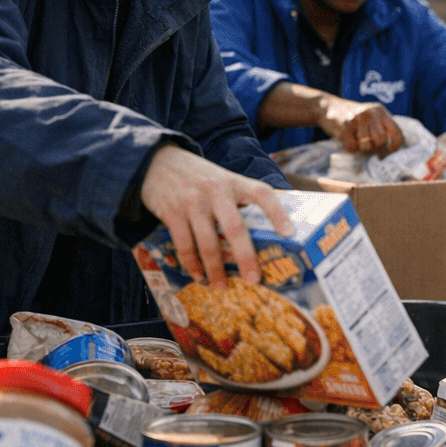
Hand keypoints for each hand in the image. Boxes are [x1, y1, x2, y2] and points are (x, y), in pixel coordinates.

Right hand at [139, 145, 291, 285]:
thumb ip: (238, 199)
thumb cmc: (198, 177)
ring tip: (222, 285)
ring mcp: (193, 201)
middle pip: (235, 227)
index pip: (261, 194)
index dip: (277, 213)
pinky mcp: (172, 211)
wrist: (156, 161)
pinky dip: (192, 263)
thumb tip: (262, 231)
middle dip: (246, 256)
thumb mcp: (221, 178)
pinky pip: (184, 244)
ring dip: (215, 268)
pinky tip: (198, 274)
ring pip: (208, 242)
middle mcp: (216, 190)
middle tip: (254, 279)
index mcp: (233, 181)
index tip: (288, 233)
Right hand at [319, 97, 403, 155]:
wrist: (328, 106)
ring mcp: (357, 120)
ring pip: (367, 146)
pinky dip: (350, 148)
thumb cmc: (354, 116)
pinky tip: (347, 139)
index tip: (390, 150)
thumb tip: (389, 151)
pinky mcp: (344, 128)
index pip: (397, 132)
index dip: (396, 145)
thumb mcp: (372, 115)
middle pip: (381, 140)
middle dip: (376, 148)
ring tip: (357, 140)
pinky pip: (352, 147)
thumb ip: (382, 127)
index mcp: (380, 111)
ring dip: (362, 148)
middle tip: (369, 145)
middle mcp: (370, 113)